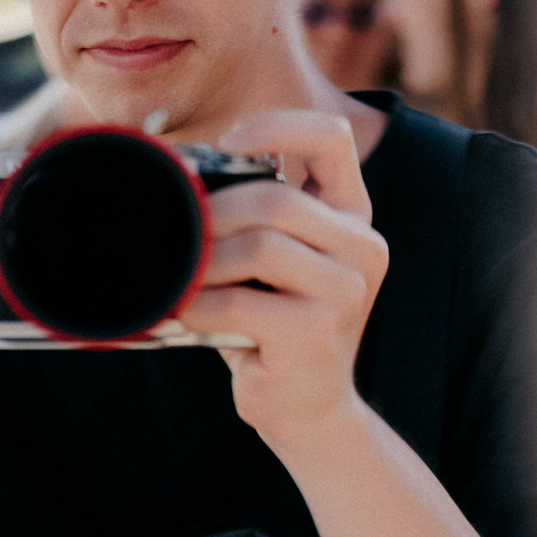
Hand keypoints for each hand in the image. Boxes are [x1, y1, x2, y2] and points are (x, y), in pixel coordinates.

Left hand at [176, 109, 387, 448]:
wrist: (308, 409)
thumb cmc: (274, 324)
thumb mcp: (271, 259)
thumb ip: (250, 213)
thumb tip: (178, 170)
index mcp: (353, 214)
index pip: (332, 138)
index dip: (277, 126)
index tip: (227, 142)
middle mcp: (362, 246)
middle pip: (276, 199)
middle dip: (213, 212)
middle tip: (174, 233)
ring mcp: (346, 291)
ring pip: (259, 247)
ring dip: (204, 262)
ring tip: (180, 278)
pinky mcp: (317, 333)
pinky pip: (240, 303)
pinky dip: (199, 304)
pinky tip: (184, 312)